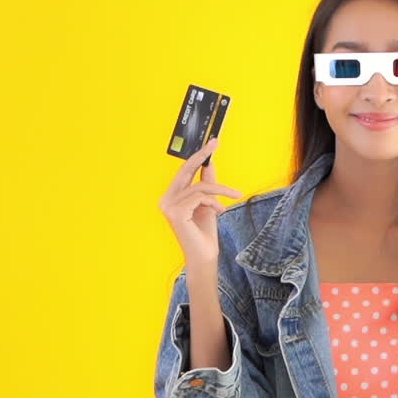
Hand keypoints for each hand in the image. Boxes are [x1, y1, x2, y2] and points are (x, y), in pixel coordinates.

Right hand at [158, 138, 243, 266]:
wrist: (204, 255)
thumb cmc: (205, 232)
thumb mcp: (209, 203)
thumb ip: (207, 183)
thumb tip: (209, 162)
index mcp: (171, 197)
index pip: (184, 171)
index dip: (197, 156)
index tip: (211, 142)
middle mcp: (165, 200)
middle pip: (186, 171)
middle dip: (202, 155)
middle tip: (216, 142)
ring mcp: (168, 206)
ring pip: (199, 186)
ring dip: (220, 191)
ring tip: (231, 198)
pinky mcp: (176, 212)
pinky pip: (200, 196)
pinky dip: (214, 201)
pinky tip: (219, 211)